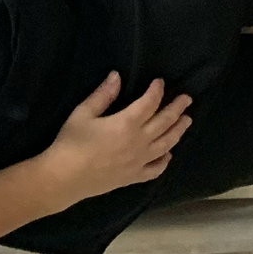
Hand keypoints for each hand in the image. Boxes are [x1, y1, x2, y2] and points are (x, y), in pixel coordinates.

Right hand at [35, 72, 191, 205]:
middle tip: (187, 99)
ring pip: (166, 144)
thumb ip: (103, 95)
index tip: (161, 82)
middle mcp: (139, 142)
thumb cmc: (72, 142)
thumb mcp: (83, 113)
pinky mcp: (134, 177)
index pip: (149, 103)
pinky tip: (168, 155)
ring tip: (187, 121)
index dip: (157, 91)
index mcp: (127, 123)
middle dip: (176, 108)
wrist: (65, 178)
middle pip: (164, 122)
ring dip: (178, 131)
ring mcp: (139, 161)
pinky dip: (165, 161)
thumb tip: (117, 76)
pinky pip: (155, 169)